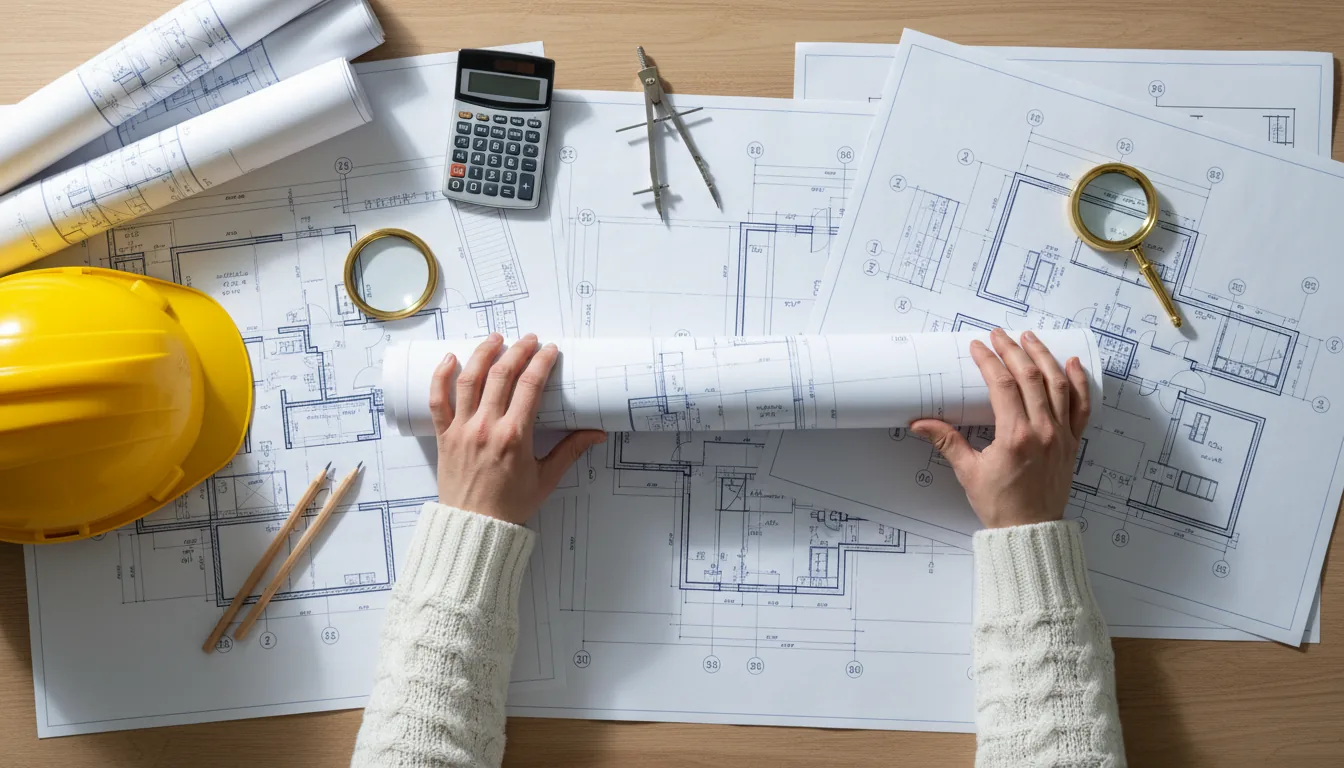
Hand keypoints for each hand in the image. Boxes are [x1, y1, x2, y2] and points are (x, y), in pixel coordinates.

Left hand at [429, 333, 606, 524]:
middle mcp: (486, 427)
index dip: (542, 362)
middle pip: (502, 374)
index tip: (550, 350)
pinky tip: (450, 358)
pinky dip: (440, 376)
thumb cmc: (509, 506)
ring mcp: (462, 429)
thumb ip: (570, 451)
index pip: (530, 386)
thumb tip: (597, 433)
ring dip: (482, 353)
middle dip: (518, 350)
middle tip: (529, 339)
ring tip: (495, 338)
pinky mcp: (443, 436)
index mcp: (514, 436)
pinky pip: (437, 400)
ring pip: (469, 379)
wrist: (473, 528)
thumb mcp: (546, 478)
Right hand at [909, 329, 1090, 529]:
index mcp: (1015, 437)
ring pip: (1058, 385)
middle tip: (999, 335)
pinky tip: (1072, 363)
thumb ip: (946, 441)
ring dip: (1044, 357)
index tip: (978, 346)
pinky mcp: (1073, 442)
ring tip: (1030, 338)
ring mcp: (1062, 435)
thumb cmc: (1000, 505)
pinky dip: (1079, 383)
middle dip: (1014, 351)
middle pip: (1031, 378)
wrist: (1031, 531)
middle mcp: (1043, 431)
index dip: (990, 361)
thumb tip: (919, 423)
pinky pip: (1082, 407)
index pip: (1003, 386)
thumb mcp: (968, 472)